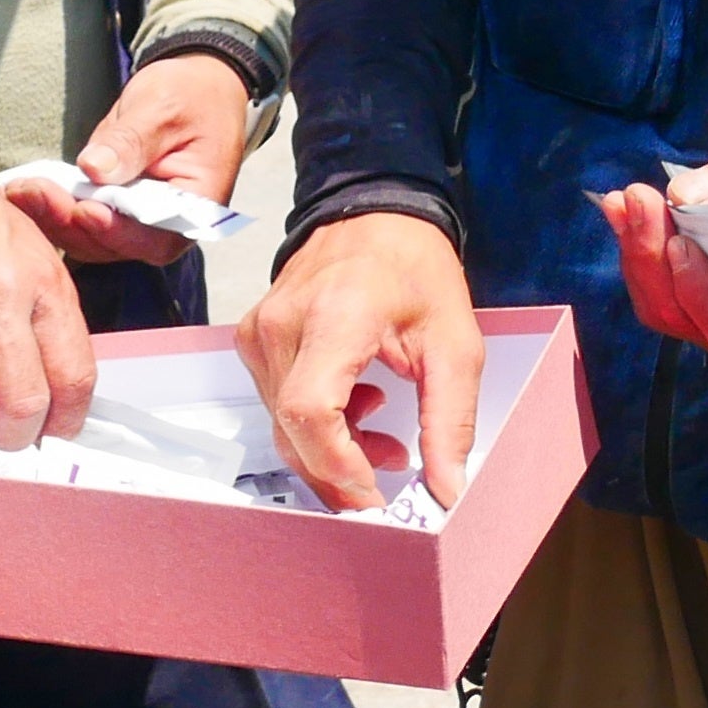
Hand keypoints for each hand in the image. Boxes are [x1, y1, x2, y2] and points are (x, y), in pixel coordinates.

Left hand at [1, 51, 249, 266]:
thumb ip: (131, 142)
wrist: (195, 87)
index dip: (116, 230)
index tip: (83, 209)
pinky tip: (22, 190)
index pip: (154, 237)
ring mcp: (135, 222)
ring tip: (17, 190)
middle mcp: (164, 227)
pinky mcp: (111, 209)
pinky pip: (79, 220)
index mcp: (195, 209)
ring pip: (88, 237)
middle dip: (68, 221)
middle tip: (30, 192)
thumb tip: (95, 168)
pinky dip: (51, 208)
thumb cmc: (191, 95)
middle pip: (113, 243)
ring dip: (51, 218)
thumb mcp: (162, 109)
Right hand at [236, 212, 482, 511]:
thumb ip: (450, 420)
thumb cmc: (414, 269)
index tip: (376, 493)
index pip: (311, 411)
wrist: (374, 214)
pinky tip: (356, 403)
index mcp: (336, 317)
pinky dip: (314, 423)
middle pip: (293, 431)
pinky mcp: (253, 337)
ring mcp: (260, 330)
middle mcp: (284, 324)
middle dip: (342, 471)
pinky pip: (275, 403)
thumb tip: (448, 490)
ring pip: (283, 425)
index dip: (340, 466)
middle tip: (392, 467)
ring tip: (383, 428)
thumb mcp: (454, 343)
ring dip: (331, 448)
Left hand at [596, 146, 707, 377]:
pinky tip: (633, 215)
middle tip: (632, 198)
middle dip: (651, 257)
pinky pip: (670, 297)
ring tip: (623, 202)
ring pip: (669, 311)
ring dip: (640, 255)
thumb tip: (682, 194)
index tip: (673, 228)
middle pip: (685, 320)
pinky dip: (648, 256)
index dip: (692, 284)